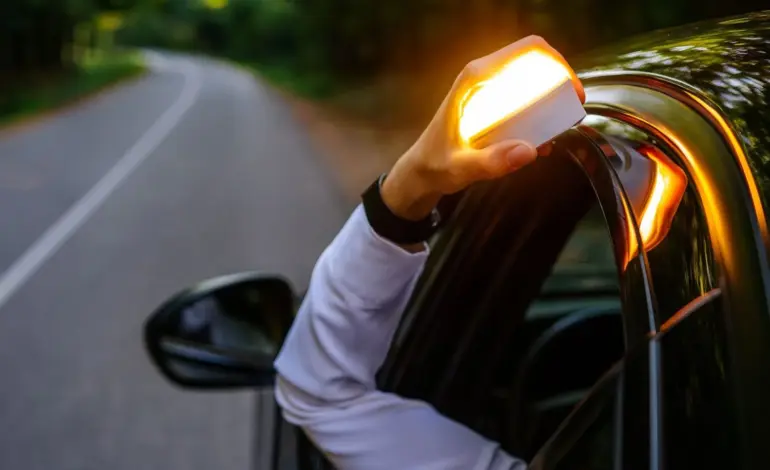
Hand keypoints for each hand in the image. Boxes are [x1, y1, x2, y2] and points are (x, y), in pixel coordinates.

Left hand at [381, 35, 584, 220]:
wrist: (422, 171)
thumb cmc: (436, 164)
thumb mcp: (461, 168)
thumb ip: (491, 162)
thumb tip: (529, 151)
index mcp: (475, 80)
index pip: (526, 52)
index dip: (557, 65)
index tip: (572, 94)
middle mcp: (483, 78)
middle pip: (535, 62)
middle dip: (559, 84)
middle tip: (571, 114)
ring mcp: (489, 91)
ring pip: (532, 82)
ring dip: (551, 104)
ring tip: (554, 135)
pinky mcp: (493, 105)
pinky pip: (525, 101)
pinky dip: (539, 119)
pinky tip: (539, 146)